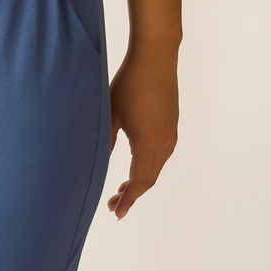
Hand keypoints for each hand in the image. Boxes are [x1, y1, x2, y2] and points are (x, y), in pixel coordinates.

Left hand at [105, 48, 178, 218]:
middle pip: (148, 179)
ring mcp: (170, 134)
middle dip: (131, 194)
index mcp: (148, 142)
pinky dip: (147, 168)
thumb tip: (99, 163)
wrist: (156, 58)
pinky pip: (160, 156)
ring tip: (121, 190)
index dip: (128, 200)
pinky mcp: (171, 126)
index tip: (116, 213)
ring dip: (139, 181)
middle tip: (113, 204)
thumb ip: (106, 141)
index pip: (139, 182)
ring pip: (155, 168)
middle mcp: (164, 142)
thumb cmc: (130, 82)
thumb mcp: (111, 113)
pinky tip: (135, 166)